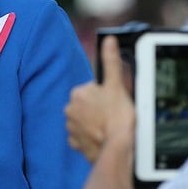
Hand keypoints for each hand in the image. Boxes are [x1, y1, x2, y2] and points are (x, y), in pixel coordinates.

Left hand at [65, 36, 135, 162]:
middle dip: (98, 109)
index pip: (92, 89)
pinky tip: (102, 137)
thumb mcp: (116, 85)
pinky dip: (91, 137)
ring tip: (108, 127)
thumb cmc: (118, 117)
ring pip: (85, 120)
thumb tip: (108, 40)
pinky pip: (83, 137)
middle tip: (113, 114)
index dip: (105, 95)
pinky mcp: (75, 144)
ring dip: (94, 123)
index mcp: (77, 93)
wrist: (116, 148)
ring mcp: (71, 128)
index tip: (113, 103)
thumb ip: (111, 61)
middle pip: (87, 105)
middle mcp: (69, 110)